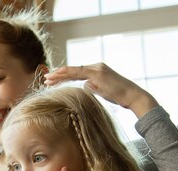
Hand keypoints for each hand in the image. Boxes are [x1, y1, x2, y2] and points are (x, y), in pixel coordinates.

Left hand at [44, 63, 158, 117]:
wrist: (132, 95)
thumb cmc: (118, 96)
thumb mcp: (101, 92)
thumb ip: (92, 87)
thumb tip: (83, 86)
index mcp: (95, 71)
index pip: (76, 73)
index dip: (63, 76)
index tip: (51, 81)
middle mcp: (95, 67)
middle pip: (72, 70)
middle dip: (58, 75)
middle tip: (45, 78)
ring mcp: (96, 68)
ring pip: (73, 70)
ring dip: (59, 75)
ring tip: (47, 79)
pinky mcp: (97, 73)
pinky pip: (79, 72)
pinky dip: (67, 73)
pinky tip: (58, 76)